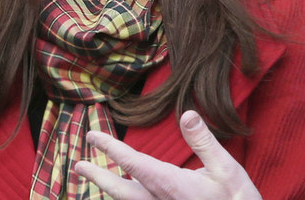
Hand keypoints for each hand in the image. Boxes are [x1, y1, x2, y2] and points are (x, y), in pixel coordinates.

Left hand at [73, 110, 262, 199]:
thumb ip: (204, 141)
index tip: (93, 136)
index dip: (111, 149)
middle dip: (98, 176)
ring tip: (95, 177)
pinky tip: (126, 194)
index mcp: (171, 185)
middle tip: (78, 165)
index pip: (133, 164)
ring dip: (109, 189)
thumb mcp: (226, 168)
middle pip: (120, 191)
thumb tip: (186, 114)